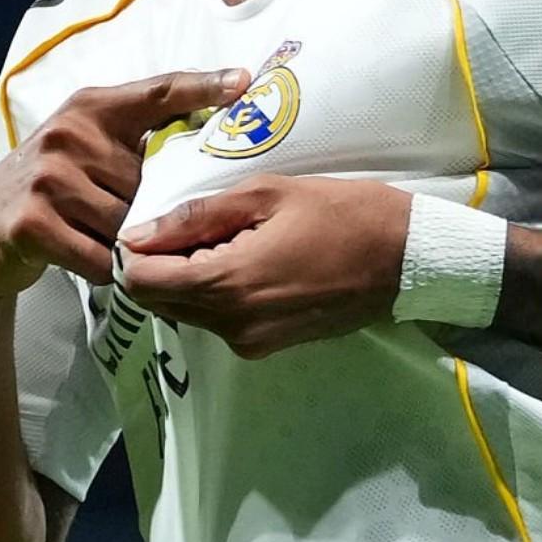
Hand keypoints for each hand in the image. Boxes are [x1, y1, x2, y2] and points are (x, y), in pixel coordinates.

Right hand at [0, 68, 250, 299]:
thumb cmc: (50, 188)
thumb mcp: (86, 146)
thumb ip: (134, 138)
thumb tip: (210, 140)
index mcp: (90, 107)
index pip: (158, 91)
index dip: (203, 85)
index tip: (245, 83)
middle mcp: (69, 133)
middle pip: (148, 182)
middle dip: (146, 210)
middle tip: (124, 221)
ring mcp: (48, 177)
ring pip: (126, 223)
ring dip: (123, 243)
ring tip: (98, 238)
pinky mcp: (32, 222)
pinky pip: (100, 257)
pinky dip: (102, 268)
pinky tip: (86, 259)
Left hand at [116, 176, 413, 358]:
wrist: (404, 258)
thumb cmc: (340, 213)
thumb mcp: (267, 194)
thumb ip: (196, 216)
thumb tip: (138, 235)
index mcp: (227, 284)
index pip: (142, 283)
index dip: (136, 253)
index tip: (153, 224)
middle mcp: (232, 325)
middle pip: (159, 302)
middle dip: (160, 266)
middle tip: (194, 226)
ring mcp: (250, 342)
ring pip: (186, 313)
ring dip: (189, 279)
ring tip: (227, 239)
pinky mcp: (267, 347)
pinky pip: (217, 321)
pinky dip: (216, 292)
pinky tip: (247, 260)